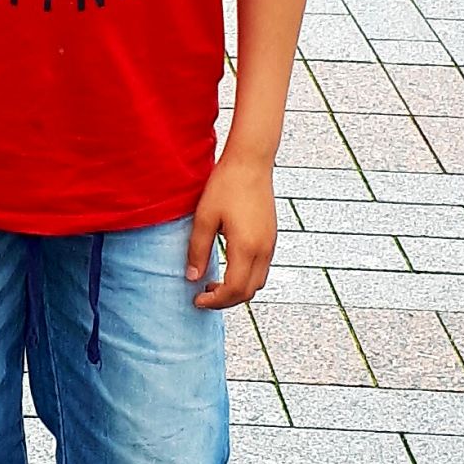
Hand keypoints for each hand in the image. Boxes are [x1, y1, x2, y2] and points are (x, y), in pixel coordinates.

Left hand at [185, 151, 277, 310]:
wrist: (250, 162)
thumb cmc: (226, 185)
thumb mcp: (204, 217)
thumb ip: (197, 250)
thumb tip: (192, 278)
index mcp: (246, 247)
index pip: (234, 290)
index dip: (215, 301)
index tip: (197, 300)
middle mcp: (263, 249)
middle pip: (249, 292)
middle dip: (226, 300)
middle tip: (203, 296)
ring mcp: (270, 243)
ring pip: (258, 282)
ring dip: (237, 290)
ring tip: (213, 283)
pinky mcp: (271, 237)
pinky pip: (261, 268)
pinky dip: (245, 277)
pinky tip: (228, 267)